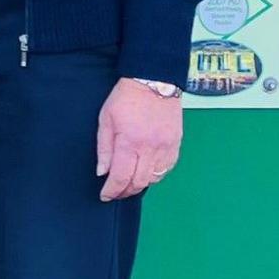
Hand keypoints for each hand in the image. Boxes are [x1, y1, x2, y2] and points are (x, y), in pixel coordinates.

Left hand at [97, 79, 182, 200]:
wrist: (154, 82)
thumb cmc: (125, 98)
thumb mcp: (105, 120)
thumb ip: (104, 148)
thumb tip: (102, 172)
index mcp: (130, 142)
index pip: (121, 176)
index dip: (112, 190)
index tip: (105, 196)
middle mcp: (151, 148)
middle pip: (139, 182)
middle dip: (125, 192)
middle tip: (116, 193)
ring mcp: (166, 147)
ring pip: (155, 178)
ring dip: (141, 184)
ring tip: (129, 184)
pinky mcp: (176, 145)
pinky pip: (167, 169)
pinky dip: (155, 175)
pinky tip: (145, 172)